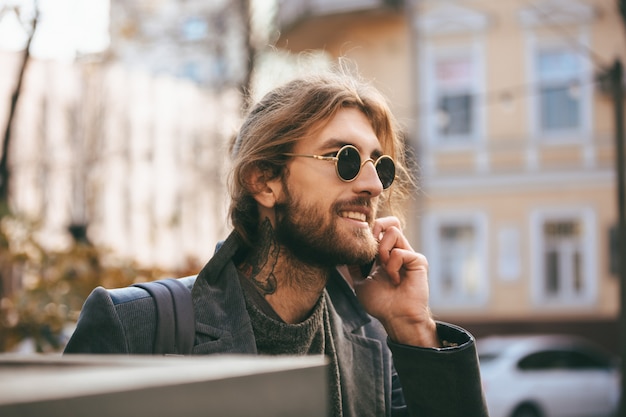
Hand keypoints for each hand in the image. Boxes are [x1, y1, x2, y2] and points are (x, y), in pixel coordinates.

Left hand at [349, 217, 438, 347]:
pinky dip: (392, 266)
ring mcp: (408, 255)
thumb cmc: (380, 304)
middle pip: (390, 222)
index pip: (381, 229)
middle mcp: (398, 252)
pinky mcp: (418, 261)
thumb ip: (355, 267)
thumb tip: (346, 253)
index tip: (359, 242)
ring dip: (382, 249)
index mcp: (386, 255)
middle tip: (369, 246)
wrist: (396, 318)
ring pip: (393, 231)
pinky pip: (400, 251)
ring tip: (382, 268)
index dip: (369, 229)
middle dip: (376, 229)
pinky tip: (394, 280)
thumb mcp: (360, 283)